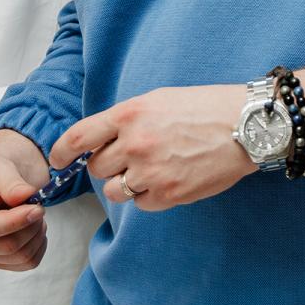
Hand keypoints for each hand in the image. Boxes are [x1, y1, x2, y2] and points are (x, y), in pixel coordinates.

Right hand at [0, 130, 50, 270]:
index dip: (14, 222)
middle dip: (30, 225)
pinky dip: (38, 245)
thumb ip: (10, 182)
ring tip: (35, 213)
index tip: (36, 208)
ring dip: (36, 234)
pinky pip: (25, 263)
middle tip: (38, 205)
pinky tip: (33, 227)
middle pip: (6, 247)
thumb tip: (24, 196)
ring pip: (19, 257)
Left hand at [51, 84, 255, 212]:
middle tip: (128, 158)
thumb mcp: (159, 100)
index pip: (78, 137)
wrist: (246, 126)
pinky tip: (167, 180)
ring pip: (113, 191)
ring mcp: (151, 171)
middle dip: (106, 165)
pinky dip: (148, 196)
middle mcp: (135, 143)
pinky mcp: (169, 194)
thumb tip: (98, 143)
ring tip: (148, 171)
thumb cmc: (205, 108)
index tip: (57, 160)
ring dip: (124, 184)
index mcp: (130, 114)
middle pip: (96, 168)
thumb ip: (126, 120)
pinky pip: (140, 204)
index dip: (61, 151)